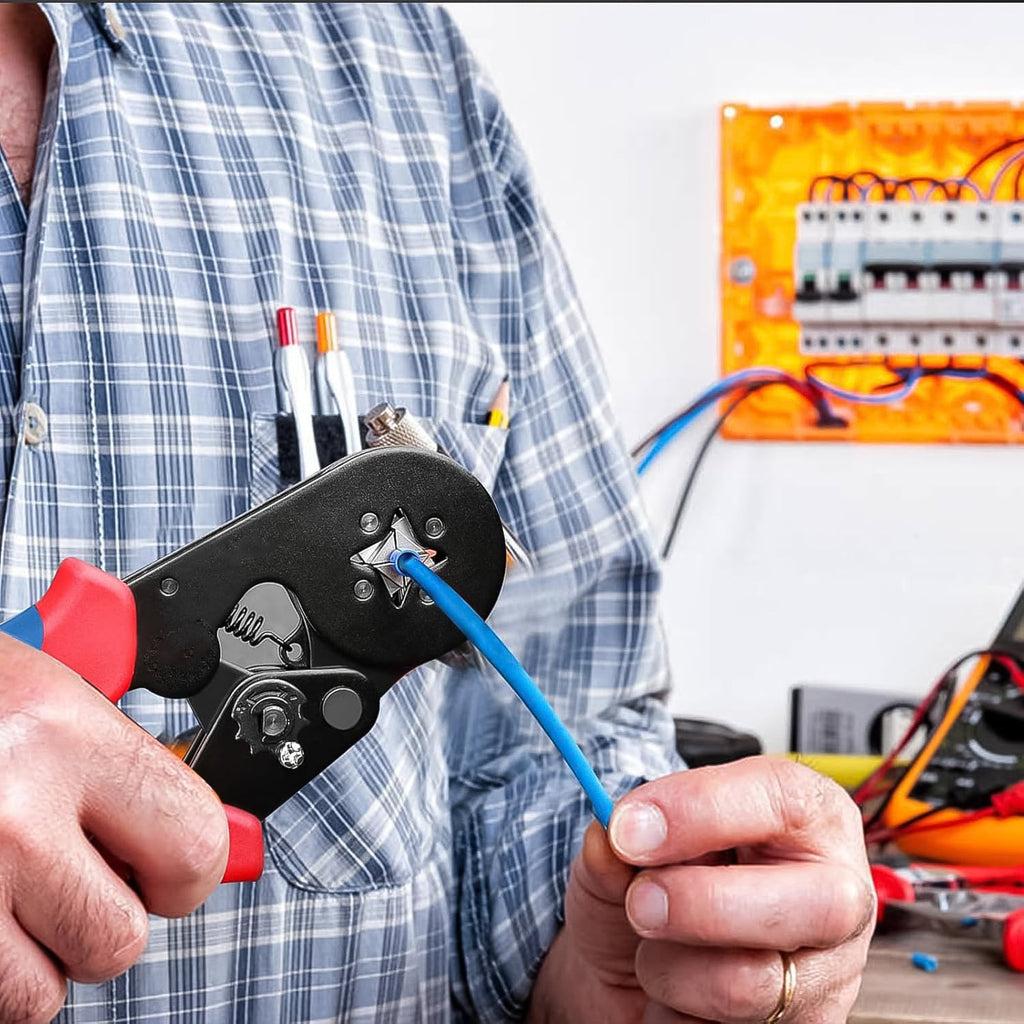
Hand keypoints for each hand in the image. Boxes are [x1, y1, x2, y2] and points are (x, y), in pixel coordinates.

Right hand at [0, 634, 228, 1022]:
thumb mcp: (54, 701)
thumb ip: (134, 772)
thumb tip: (222, 846)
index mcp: (68, 735)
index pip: (193, 846)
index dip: (188, 869)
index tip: (169, 866)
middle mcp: (11, 810)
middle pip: (118, 939)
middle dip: (101, 918)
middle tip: (71, 874)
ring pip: (41, 993)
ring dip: (32, 957)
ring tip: (8, 888)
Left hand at [529, 757, 873, 1023]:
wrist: (635, 964)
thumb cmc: (655, 883)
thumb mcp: (626, 845)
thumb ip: (617, 838)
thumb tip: (608, 841)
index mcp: (806, 813)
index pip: (783, 797)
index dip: (700, 810)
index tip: (629, 829)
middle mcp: (838, 889)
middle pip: (815, 903)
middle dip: (703, 903)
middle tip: (639, 902)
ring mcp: (831, 970)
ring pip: (756, 981)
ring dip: (674, 966)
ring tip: (653, 947)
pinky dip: (679, 1010)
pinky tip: (675, 989)